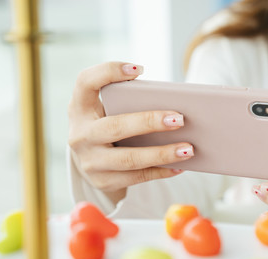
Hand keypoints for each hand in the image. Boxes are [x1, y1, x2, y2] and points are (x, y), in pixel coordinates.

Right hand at [68, 62, 193, 201]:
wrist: (90, 159)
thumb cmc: (109, 124)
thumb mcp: (108, 109)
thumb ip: (128, 101)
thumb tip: (174, 105)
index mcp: (79, 107)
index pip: (86, 82)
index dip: (108, 72)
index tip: (140, 68)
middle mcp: (80, 135)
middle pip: (115, 127)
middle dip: (149, 122)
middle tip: (180, 119)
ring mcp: (89, 162)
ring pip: (129, 159)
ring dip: (162, 154)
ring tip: (188, 149)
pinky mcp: (102, 181)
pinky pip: (136, 178)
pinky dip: (161, 171)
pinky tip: (180, 166)